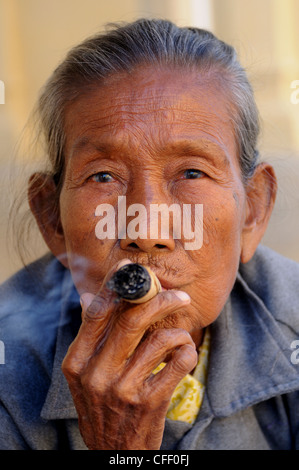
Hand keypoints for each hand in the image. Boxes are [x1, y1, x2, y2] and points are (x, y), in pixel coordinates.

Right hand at [61, 261, 197, 449]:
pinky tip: (185, 353)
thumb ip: (89, 335)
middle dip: (160, 300)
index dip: (116, 286)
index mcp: (78, 362)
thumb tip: (90, 295)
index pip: (97, 312)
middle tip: (178, 295)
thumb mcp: (84, 375)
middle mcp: (97, 374)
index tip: (132, 269)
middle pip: (132, 320)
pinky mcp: (150, 403)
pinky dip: (188, 351)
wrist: (113, 453)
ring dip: (177, 332)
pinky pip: (179, 363)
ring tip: (180, 336)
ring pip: (160, 339)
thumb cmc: (101, 406)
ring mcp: (124, 389)